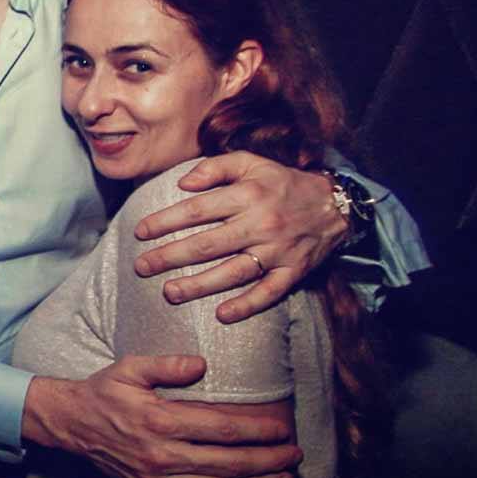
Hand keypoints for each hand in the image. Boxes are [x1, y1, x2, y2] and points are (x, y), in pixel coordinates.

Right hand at [20, 356, 300, 477]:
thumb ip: (168, 365)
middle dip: (269, 462)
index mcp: (162, 421)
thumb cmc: (105, 392)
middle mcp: (163, 456)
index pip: (223, 429)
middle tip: (295, 457)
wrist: (71, 424)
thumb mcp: (131, 367)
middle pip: (229, 464)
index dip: (259, 432)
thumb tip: (203, 363)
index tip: (283, 431)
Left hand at [132, 151, 346, 323]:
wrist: (335, 204)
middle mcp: (261, 223)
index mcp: (248, 194)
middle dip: (170, 257)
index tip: (141, 232)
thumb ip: (215, 167)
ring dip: (198, 285)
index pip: (197, 209)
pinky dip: (246, 305)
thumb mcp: (252, 162)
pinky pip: (268, 292)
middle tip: (142, 267)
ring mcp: (277, 250)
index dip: (165, 221)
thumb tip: (182, 183)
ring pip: (232, 272)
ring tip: (169, 293)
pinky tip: (221, 315)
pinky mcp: (293, 271)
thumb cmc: (283, 182)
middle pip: (207, 244)